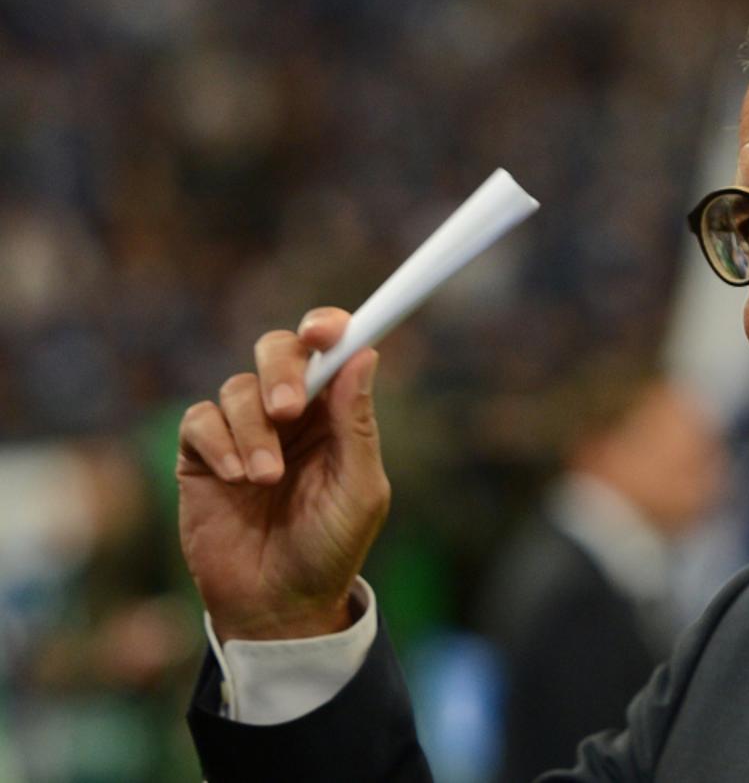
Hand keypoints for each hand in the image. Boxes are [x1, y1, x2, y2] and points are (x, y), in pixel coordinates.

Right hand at [177, 308, 390, 640]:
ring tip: (266, 478)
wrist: (280, 604)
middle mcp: (290, 414)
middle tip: (289, 410)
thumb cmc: (331, 548)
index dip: (327, 328)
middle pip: (277, 351)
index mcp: (335, 414)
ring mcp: (244, 432)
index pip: (329, 351)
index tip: (326, 331)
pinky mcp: (202, 456)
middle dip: (281, 371)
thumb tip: (365, 355)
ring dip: (253, 430)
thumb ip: (357, 424)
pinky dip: (218, 442)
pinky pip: (200, 421)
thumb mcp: (359, 490)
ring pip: (237, 389)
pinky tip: (235, 477)